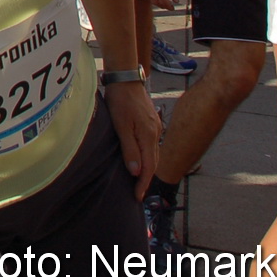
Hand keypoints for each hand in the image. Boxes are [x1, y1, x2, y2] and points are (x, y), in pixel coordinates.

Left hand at [103, 81, 160, 199]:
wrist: (126, 79)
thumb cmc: (120, 101)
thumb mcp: (121, 126)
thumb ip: (129, 149)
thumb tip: (136, 172)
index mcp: (149, 137)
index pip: (148, 167)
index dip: (143, 183)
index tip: (138, 197)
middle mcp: (156, 134)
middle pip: (153, 163)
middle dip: (146, 179)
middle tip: (137, 194)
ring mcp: (155, 127)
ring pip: (153, 154)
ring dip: (147, 169)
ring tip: (138, 181)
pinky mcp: (151, 122)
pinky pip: (151, 145)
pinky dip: (147, 157)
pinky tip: (140, 159)